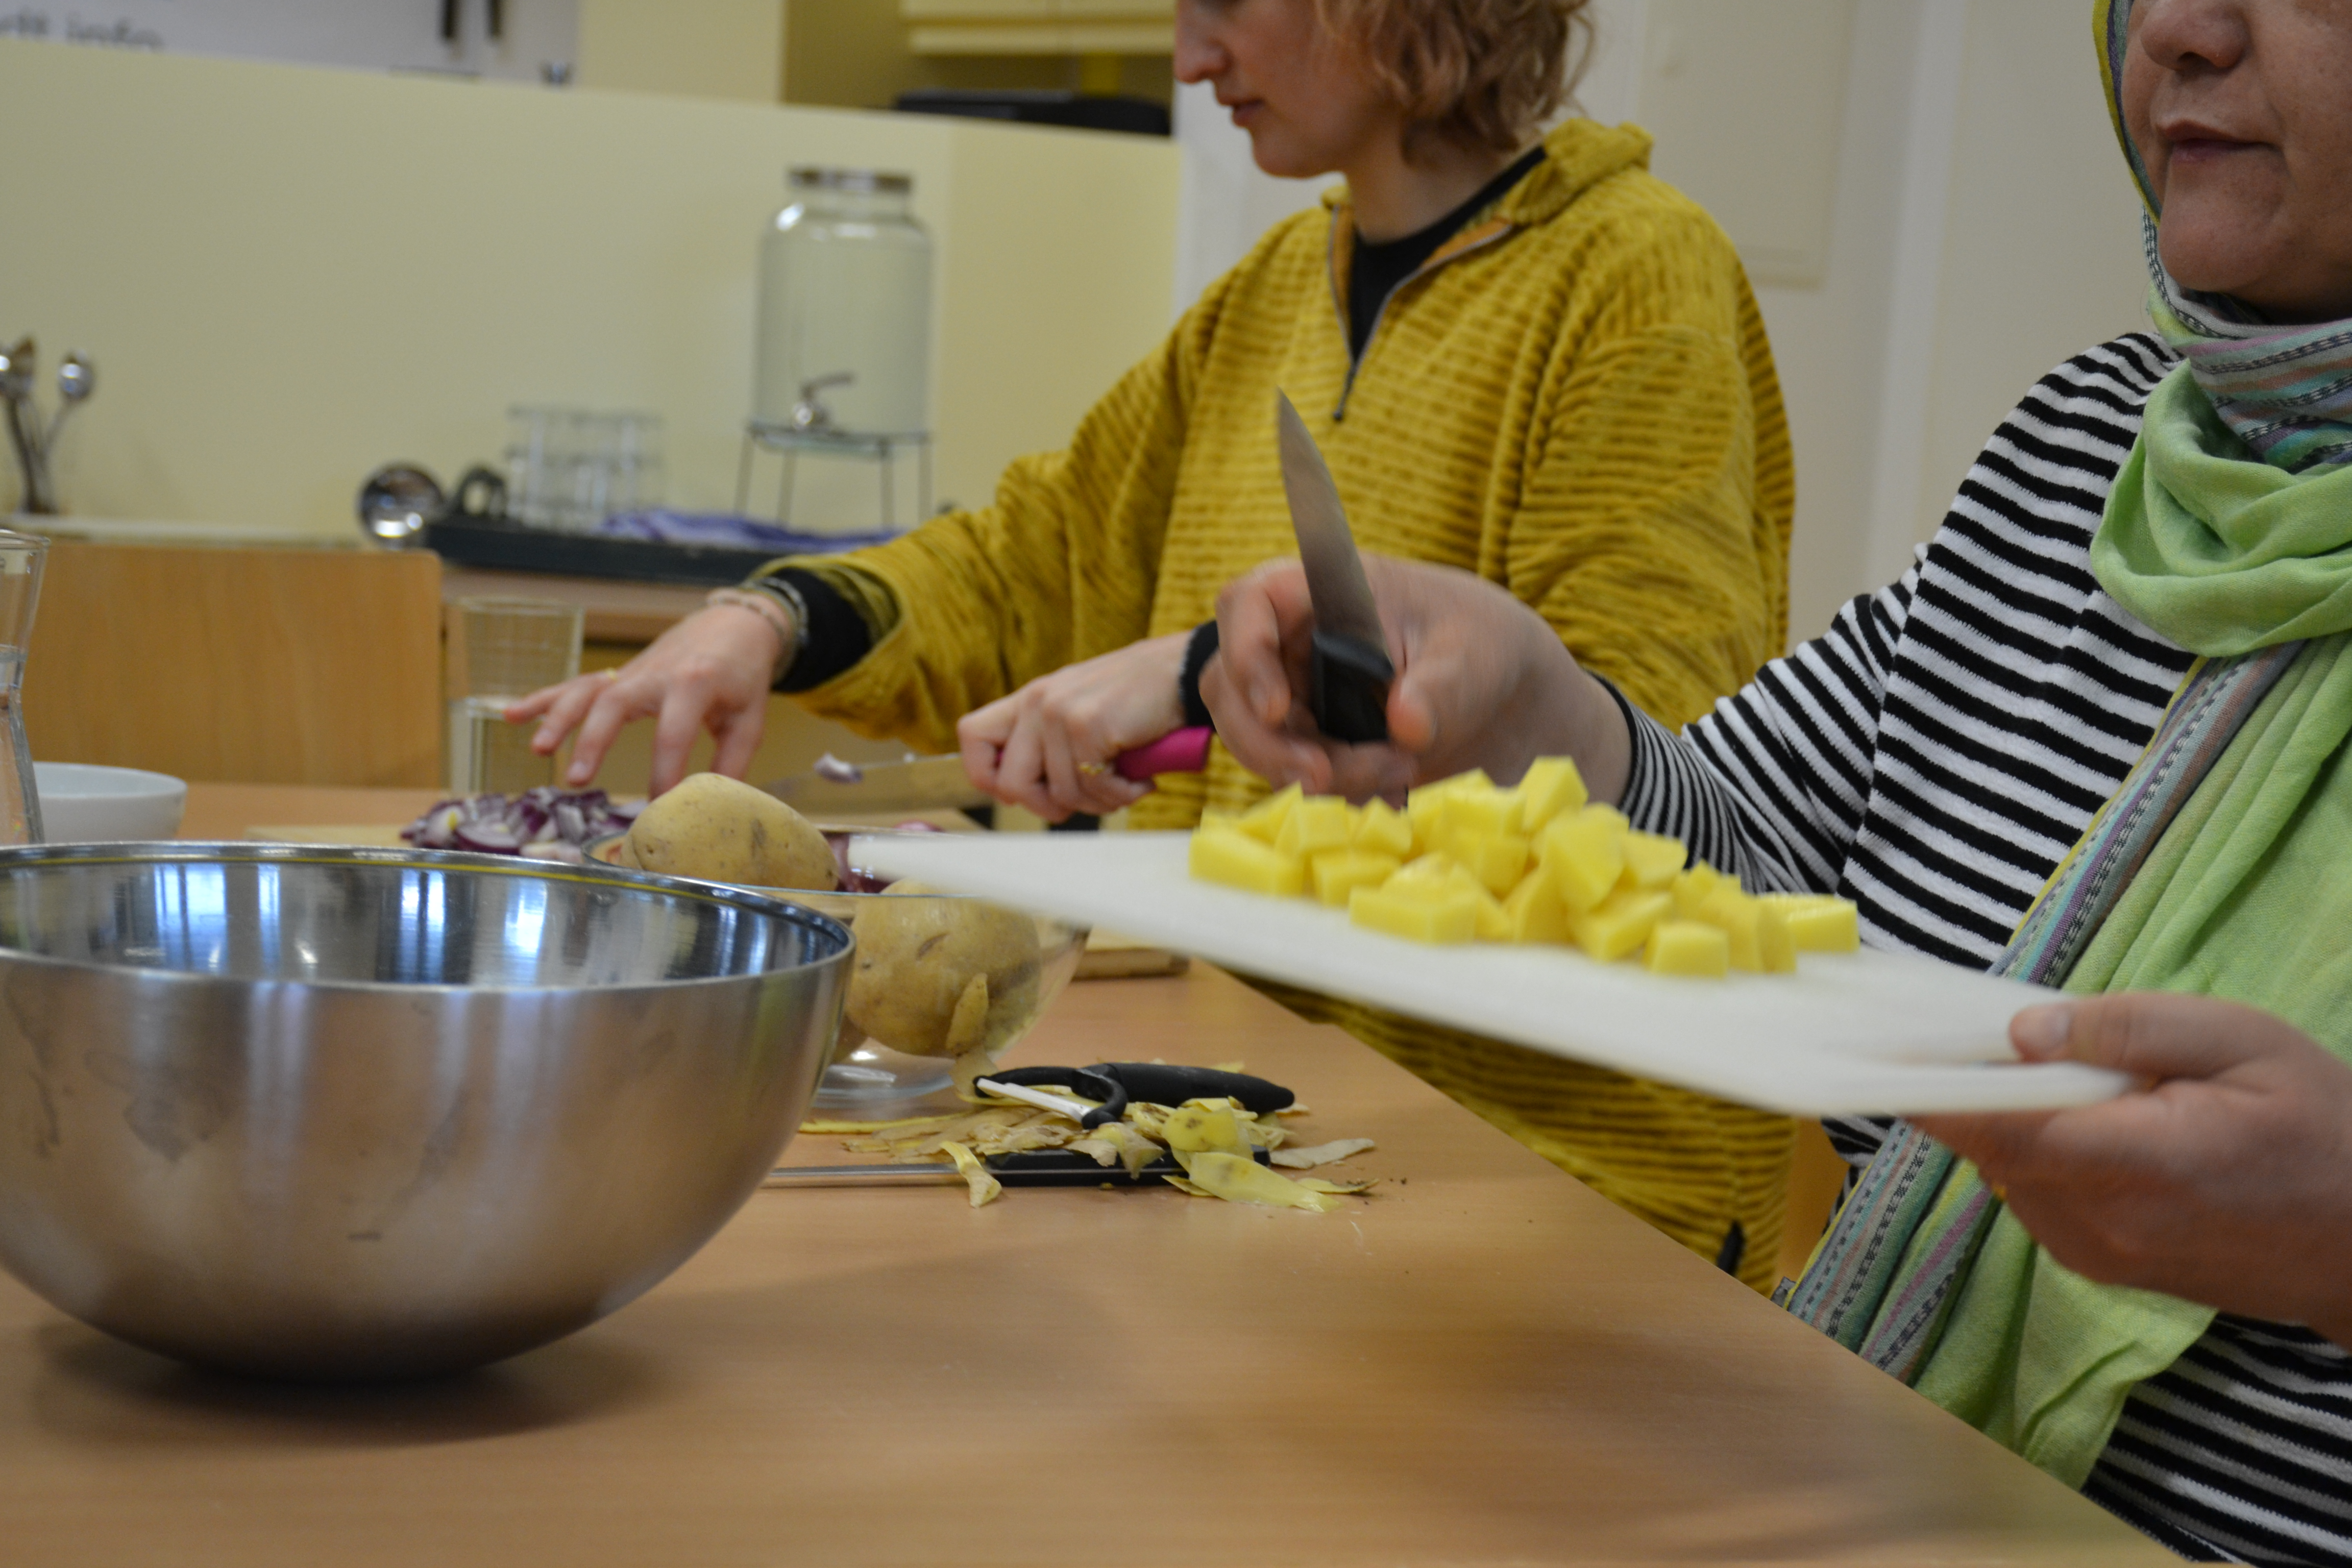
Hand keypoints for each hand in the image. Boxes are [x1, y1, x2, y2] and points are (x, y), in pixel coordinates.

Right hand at [503, 603, 783, 795]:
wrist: (732, 626)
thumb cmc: (742, 676)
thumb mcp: (749, 719)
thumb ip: (732, 762)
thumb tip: (711, 807)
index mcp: (695, 682)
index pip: (674, 731)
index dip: (665, 771)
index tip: (658, 807)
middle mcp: (655, 674)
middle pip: (616, 702)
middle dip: (593, 740)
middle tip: (576, 779)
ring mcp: (631, 672)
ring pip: (588, 690)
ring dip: (558, 717)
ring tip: (538, 750)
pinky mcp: (618, 674)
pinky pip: (577, 684)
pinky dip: (543, 698)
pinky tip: (511, 715)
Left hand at [955, 634, 1187, 822]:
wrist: (1186, 671)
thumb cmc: (1138, 699)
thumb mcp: (1080, 713)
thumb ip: (1051, 743)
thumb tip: (1036, 797)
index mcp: (1030, 699)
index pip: (971, 737)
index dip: (989, 776)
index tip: (1027, 790)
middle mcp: (1037, 702)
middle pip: (1009, 784)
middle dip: (1048, 807)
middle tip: (1085, 799)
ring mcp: (1059, 713)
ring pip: (1060, 794)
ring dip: (1098, 803)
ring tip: (1125, 783)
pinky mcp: (1088, 725)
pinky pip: (1092, 788)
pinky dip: (1121, 795)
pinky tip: (1140, 780)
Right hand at [1202, 553, 1627, 803]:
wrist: (1500, 699)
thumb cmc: (1480, 645)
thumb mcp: (1473, 655)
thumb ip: (1439, 686)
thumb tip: (1406, 723)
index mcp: (1320, 591)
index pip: (1248, 602)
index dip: (1246, 653)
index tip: (1278, 709)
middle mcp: (1291, 642)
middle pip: (1232, 688)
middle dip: (1270, 743)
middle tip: (1323, 778)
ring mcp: (1294, 696)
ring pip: (1258, 741)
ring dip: (1314, 773)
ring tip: (1398, 773)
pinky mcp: (1308, 744)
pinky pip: (1290, 773)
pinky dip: (1333, 792)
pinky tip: (1390, 790)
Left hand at [1914, 994, 2351, 1347]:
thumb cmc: (2324, 1129)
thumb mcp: (2243, 1043)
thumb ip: (2129, 1030)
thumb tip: (2022, 1031)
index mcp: (2135, 1163)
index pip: (1997, 1128)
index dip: (1931, 1088)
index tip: (1881, 1048)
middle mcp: (2100, 1222)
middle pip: (1994, 1146)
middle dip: (1980, 1087)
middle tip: (1998, 1034)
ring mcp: (2097, 1254)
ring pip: (2010, 1170)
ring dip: (2021, 1120)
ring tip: (2088, 1082)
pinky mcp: (2100, 1266)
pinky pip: (2038, 1196)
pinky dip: (2046, 1153)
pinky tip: (2102, 1125)